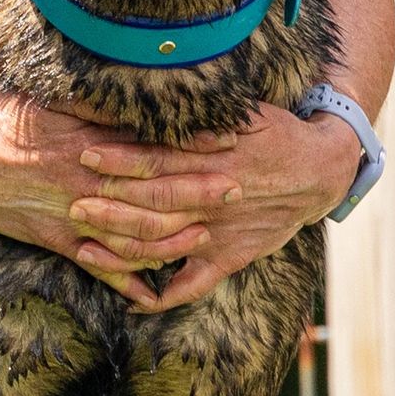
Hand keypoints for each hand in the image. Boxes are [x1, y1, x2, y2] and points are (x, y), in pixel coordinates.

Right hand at [0, 89, 243, 309]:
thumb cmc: (8, 120)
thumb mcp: (53, 102)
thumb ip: (98, 108)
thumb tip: (140, 101)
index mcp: (90, 147)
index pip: (152, 148)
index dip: (192, 147)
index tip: (228, 142)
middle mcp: (87, 185)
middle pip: (153, 194)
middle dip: (196, 193)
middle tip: (236, 189)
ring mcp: (74, 218)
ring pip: (132, 236)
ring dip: (172, 239)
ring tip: (205, 237)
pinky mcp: (58, 240)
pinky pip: (97, 267)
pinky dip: (124, 281)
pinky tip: (152, 295)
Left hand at [69, 102, 359, 312]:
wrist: (321, 171)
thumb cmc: (276, 132)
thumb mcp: (246, 111)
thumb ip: (204, 111)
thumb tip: (165, 91)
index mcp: (214, 160)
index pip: (159, 160)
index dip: (120, 159)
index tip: (86, 155)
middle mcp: (213, 199)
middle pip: (154, 205)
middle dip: (111, 207)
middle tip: (73, 205)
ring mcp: (219, 233)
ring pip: (165, 247)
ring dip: (123, 251)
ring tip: (85, 250)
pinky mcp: (229, 257)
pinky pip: (195, 285)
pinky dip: (164, 297)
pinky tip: (134, 304)